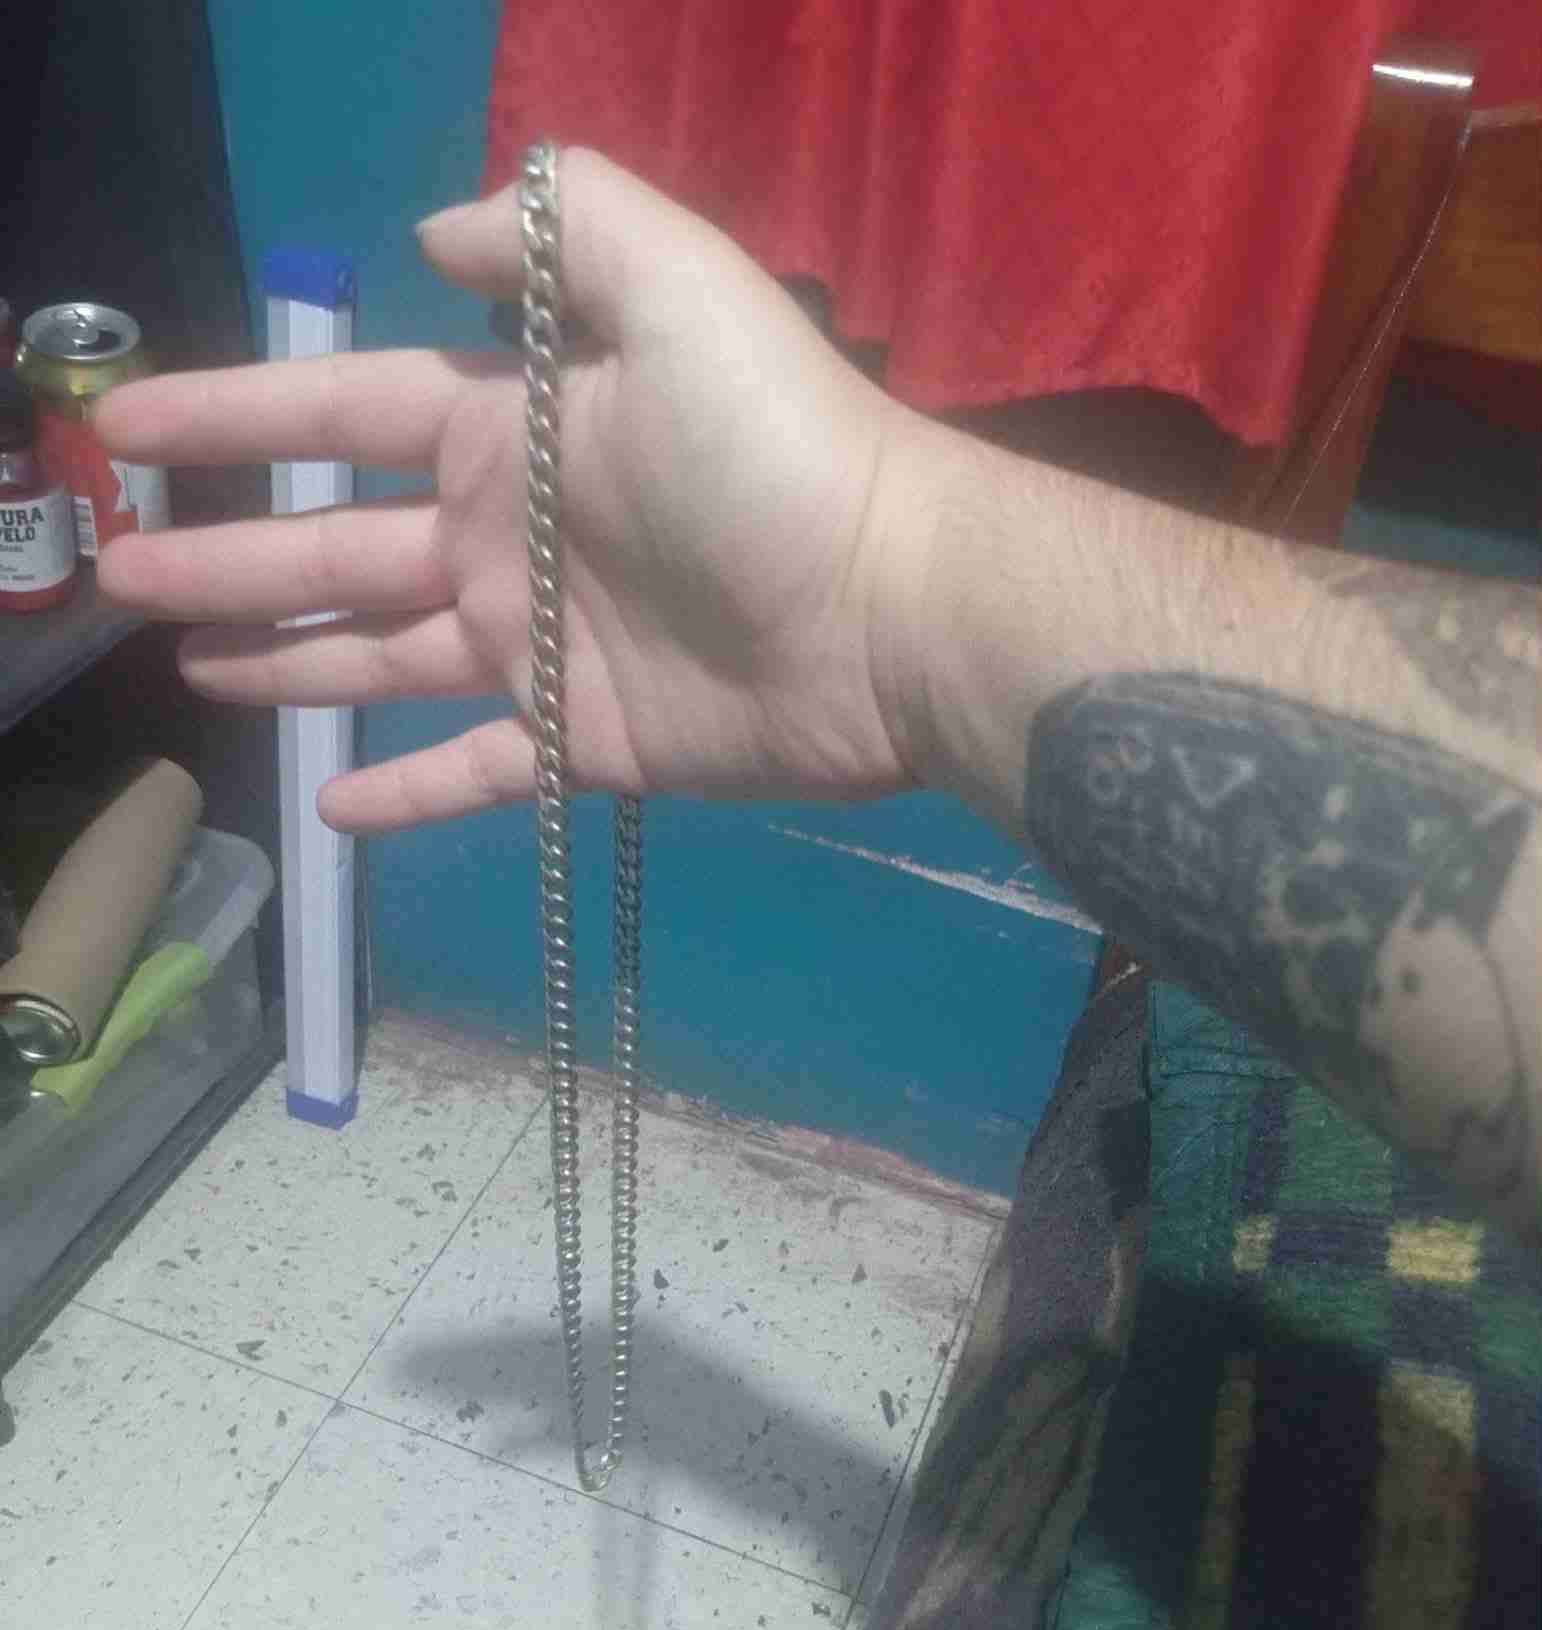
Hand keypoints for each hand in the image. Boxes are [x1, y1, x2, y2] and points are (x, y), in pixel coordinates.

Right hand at [95, 149, 924, 832]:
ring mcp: (542, 649)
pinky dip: (407, 791)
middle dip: (226, 555)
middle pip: (336, 547)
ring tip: (187, 670)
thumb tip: (431, 239)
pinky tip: (329, 808)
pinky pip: (475, 773)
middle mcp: (509, 539)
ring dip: (285, 663)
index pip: (343, 417)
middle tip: (117, 573)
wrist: (893, 613)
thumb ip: (558, 234)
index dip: (235, 414)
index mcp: (512, 430)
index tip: (132, 423)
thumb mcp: (677, 287)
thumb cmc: (778, 451)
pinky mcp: (585, 745)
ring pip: (382, 658)